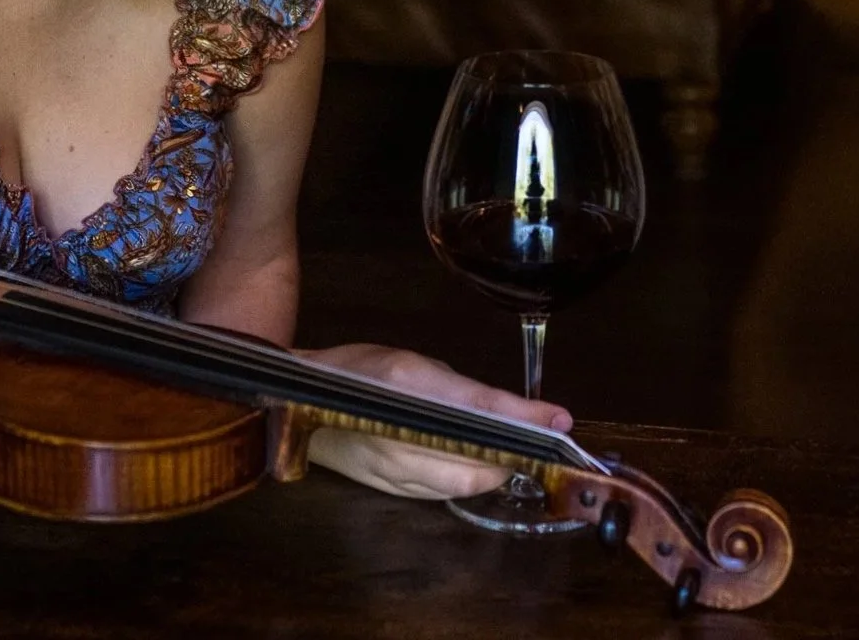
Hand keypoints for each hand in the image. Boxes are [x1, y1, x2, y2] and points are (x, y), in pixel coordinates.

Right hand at [298, 343, 572, 499]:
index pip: (480, 407)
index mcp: (407, 385)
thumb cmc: (360, 372)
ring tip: (506, 454)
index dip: (525, 417)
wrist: (298, 403)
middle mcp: (400, 432)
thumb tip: (513, 413)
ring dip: (492, 471)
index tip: (561, 421)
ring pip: (462, 484)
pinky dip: (465, 481)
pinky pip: (441, 492)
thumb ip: (463, 392)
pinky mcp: (389, 491)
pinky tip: (469, 465)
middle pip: (476, 461)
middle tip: (531, 445)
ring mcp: (392, 469)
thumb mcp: (416, 365)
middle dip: (511, 457)